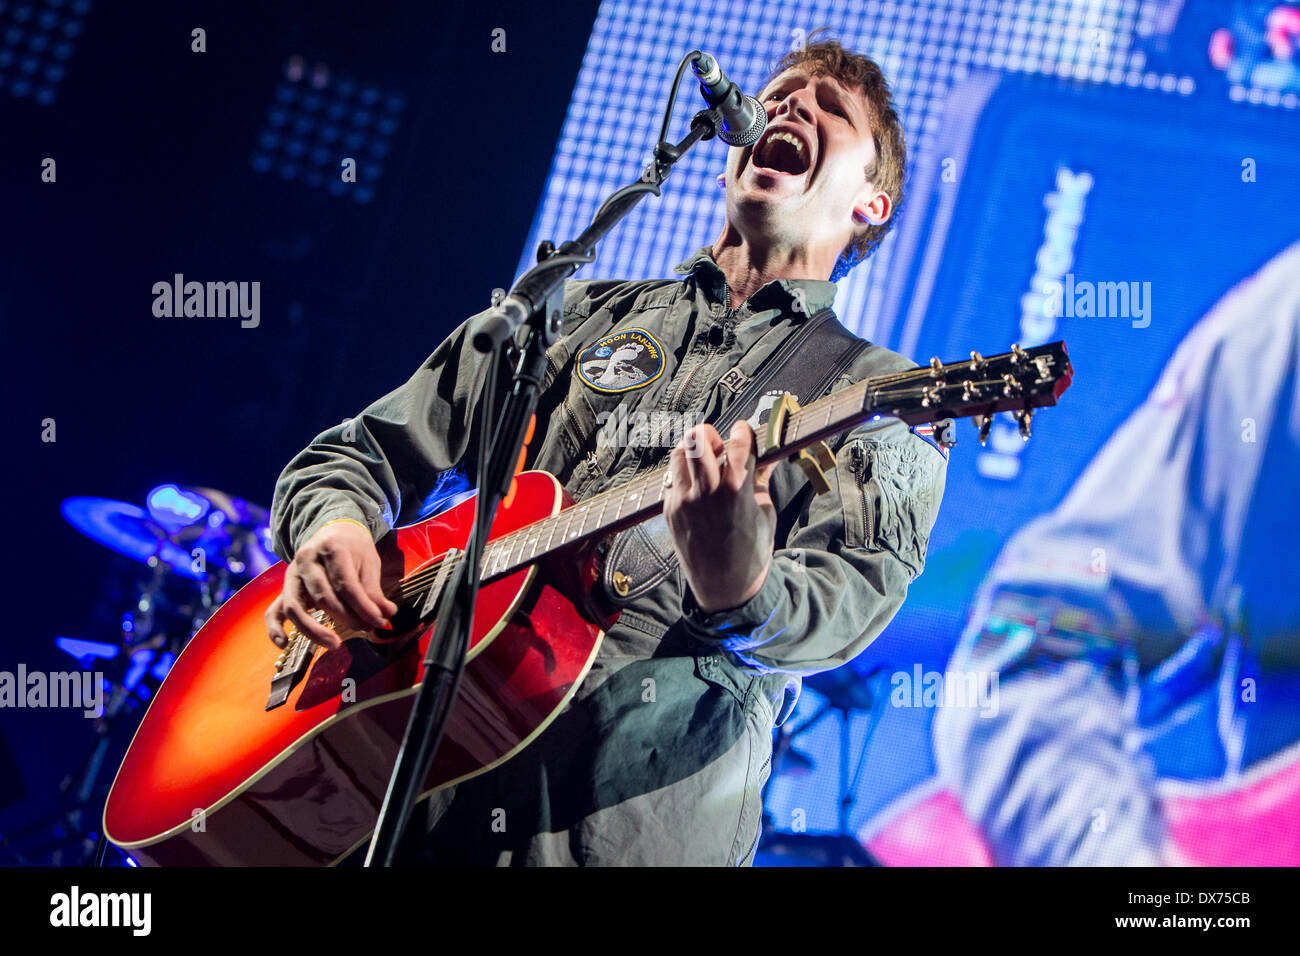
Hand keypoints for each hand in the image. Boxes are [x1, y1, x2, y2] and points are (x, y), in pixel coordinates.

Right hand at [265, 519, 398, 649]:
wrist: (333, 532)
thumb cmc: (353, 549)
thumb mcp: (369, 562)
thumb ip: (374, 591)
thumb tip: (386, 616)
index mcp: (331, 548)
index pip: (345, 584)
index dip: (363, 606)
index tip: (379, 621)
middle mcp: (306, 561)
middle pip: (322, 597)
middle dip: (346, 618)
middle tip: (366, 628)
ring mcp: (291, 575)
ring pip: (295, 606)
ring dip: (313, 630)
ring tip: (335, 643)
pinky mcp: (284, 589)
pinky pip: (273, 611)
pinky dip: (275, 628)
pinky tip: (284, 644)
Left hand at [663, 421, 778, 613]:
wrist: (725, 588)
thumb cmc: (751, 552)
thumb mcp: (765, 513)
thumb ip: (761, 479)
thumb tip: (768, 455)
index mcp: (736, 490)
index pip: (738, 443)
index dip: (743, 431)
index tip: (745, 429)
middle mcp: (706, 492)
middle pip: (699, 439)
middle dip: (711, 433)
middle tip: (719, 443)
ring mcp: (684, 501)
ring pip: (680, 454)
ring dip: (693, 450)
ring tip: (705, 460)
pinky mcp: (670, 510)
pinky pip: (673, 479)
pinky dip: (685, 474)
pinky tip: (697, 483)